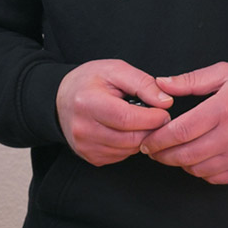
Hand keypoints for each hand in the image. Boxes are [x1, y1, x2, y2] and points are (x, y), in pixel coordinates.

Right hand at [55, 59, 172, 165]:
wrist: (61, 99)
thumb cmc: (89, 82)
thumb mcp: (115, 70)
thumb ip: (143, 83)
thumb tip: (166, 102)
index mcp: (88, 103)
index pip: (127, 119)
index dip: (152, 118)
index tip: (164, 111)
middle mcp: (83, 129)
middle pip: (130, 138)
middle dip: (151, 129)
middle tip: (158, 117)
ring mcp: (86, 147)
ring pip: (129, 150)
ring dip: (142, 138)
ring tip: (140, 121)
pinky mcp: (91, 158)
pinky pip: (122, 156)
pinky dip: (130, 145)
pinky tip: (126, 130)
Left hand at [138, 62, 227, 184]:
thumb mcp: (226, 73)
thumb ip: (191, 80)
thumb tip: (161, 84)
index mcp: (222, 109)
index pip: (180, 131)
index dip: (158, 139)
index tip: (146, 140)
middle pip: (185, 154)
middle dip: (162, 155)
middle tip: (151, 151)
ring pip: (197, 169)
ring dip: (179, 164)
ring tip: (171, 154)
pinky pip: (214, 178)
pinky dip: (199, 172)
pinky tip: (194, 161)